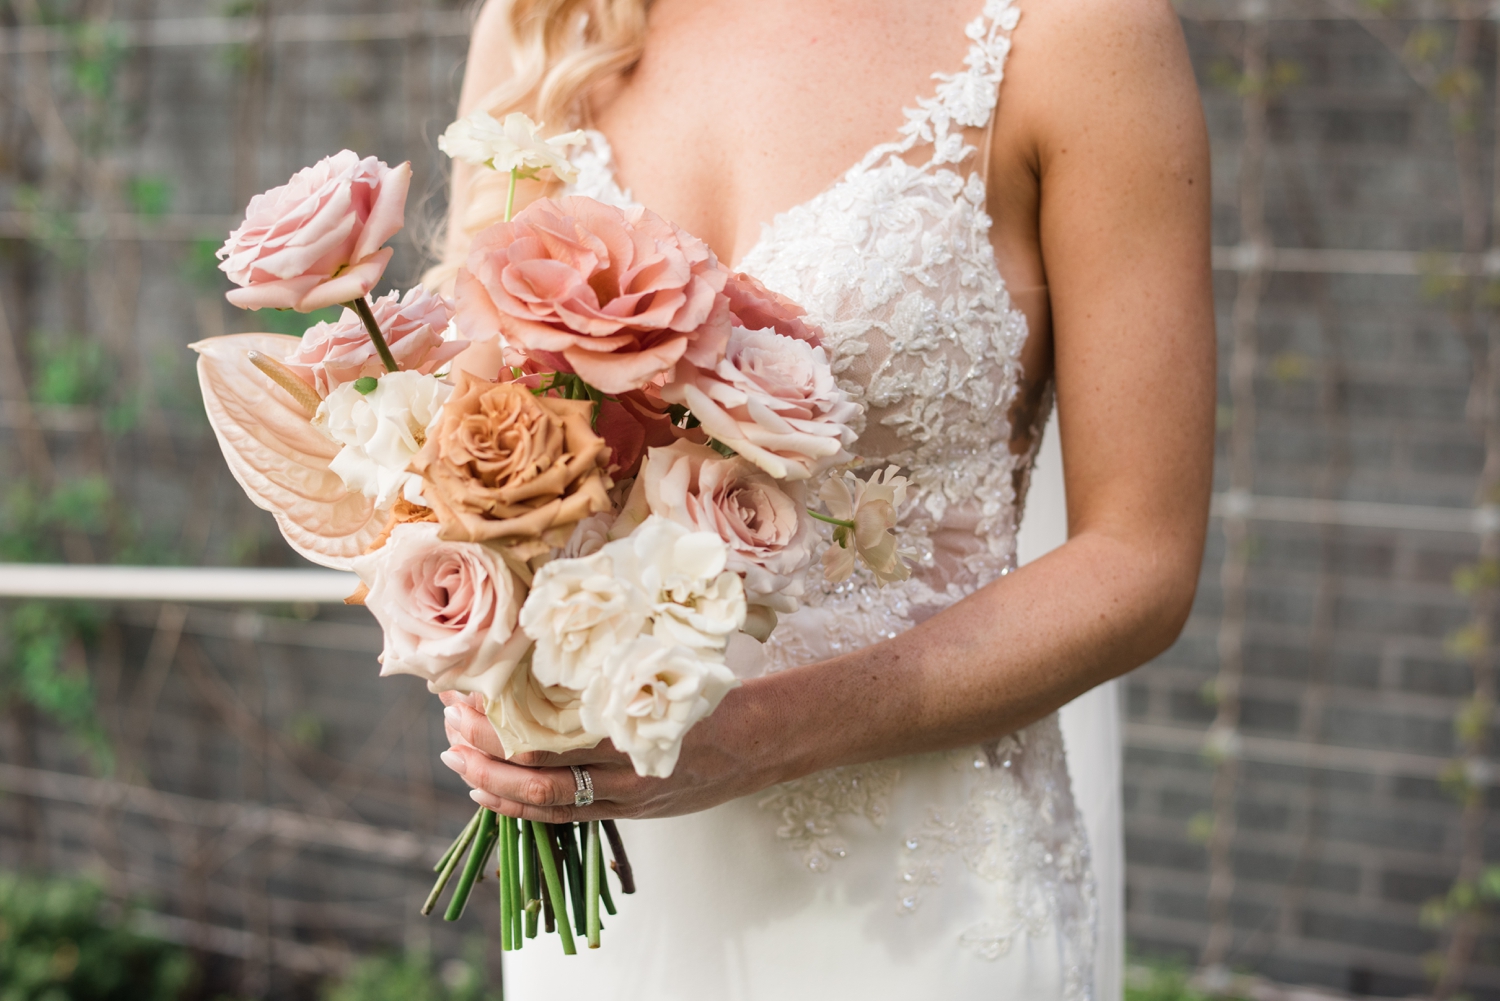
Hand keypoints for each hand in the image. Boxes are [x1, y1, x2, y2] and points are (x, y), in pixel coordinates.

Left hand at [436, 685, 793, 822]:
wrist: (759, 743)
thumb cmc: (710, 696)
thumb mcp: (661, 673)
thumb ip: (608, 676)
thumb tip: (540, 653)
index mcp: (627, 733)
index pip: (546, 740)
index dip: (496, 725)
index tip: (464, 697)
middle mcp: (623, 775)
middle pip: (536, 777)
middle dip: (484, 755)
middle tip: (448, 728)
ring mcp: (625, 800)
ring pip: (545, 806)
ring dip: (493, 785)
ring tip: (457, 762)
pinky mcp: (628, 813)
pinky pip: (565, 819)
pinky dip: (522, 808)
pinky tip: (492, 794)